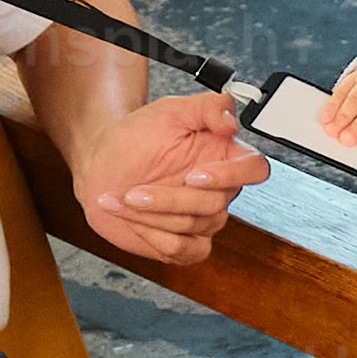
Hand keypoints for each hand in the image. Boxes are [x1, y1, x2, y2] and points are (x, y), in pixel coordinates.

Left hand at [74, 89, 259, 264]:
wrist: (102, 165)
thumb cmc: (136, 137)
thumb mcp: (170, 110)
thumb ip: (208, 107)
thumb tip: (232, 122)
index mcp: (222, 157)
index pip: (254, 169)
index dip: (231, 175)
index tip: (195, 174)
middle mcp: (218, 190)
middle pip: (215, 204)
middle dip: (170, 198)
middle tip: (136, 189)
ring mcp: (202, 219)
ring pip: (194, 226)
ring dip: (152, 214)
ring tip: (124, 198)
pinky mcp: (183, 244)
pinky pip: (183, 250)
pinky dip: (154, 237)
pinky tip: (134, 219)